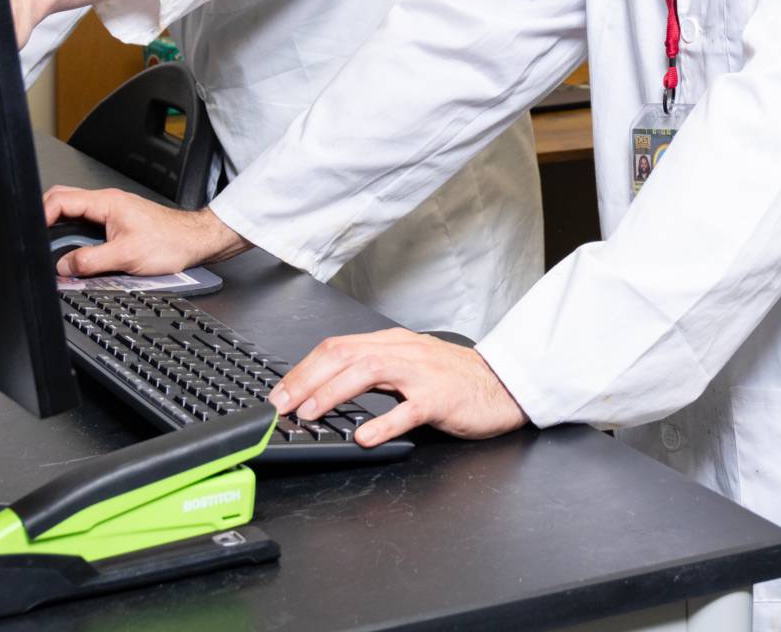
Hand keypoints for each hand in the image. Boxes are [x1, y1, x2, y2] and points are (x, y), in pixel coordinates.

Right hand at [43, 184, 248, 276]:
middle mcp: (106, 203)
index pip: (61, 199)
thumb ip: (90, 261)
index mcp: (106, 203)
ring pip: (74, 212)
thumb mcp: (125, 256)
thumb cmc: (170, 242)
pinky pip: (86, 223)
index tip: (31, 231)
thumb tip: (63, 266)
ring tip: (53, 247)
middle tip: (35, 238)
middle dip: (44, 217)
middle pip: (63, 201)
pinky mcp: (116, 222)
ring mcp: (111, 211)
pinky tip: (75, 249)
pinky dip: (75, 234)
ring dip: (61, 227)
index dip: (40, 214)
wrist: (194, 241)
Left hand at [271, 328, 526, 447]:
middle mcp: (403, 352)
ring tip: (310, 413)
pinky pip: (408, 409)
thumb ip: (371, 375)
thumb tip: (324, 390)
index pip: (336, 348)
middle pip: (345, 355)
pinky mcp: (441, 398)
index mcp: (391, 344)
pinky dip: (383, 423)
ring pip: (370, 371)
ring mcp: (422, 374)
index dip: (302, 370)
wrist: (502, 384)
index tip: (278, 394)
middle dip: (306, 379)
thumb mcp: (407, 368)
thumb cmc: (454, 380)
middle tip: (281, 406)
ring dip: (333, 392)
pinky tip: (365, 437)